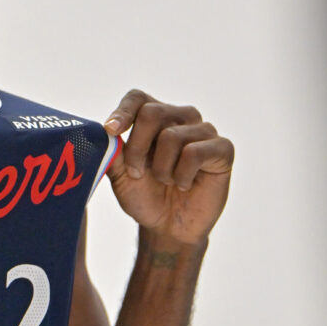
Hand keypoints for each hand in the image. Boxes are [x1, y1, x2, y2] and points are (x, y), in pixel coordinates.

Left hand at [103, 90, 232, 244]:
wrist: (168, 227)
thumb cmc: (145, 196)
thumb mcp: (120, 175)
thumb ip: (112, 152)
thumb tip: (104, 132)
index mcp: (153, 118)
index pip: (138, 98)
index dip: (123, 111)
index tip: (111, 130)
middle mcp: (179, 118)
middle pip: (152, 113)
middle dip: (137, 148)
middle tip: (136, 173)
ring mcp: (203, 131)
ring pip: (171, 136)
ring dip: (160, 168)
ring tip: (166, 181)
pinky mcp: (222, 149)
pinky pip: (195, 152)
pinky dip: (182, 175)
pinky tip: (184, 184)